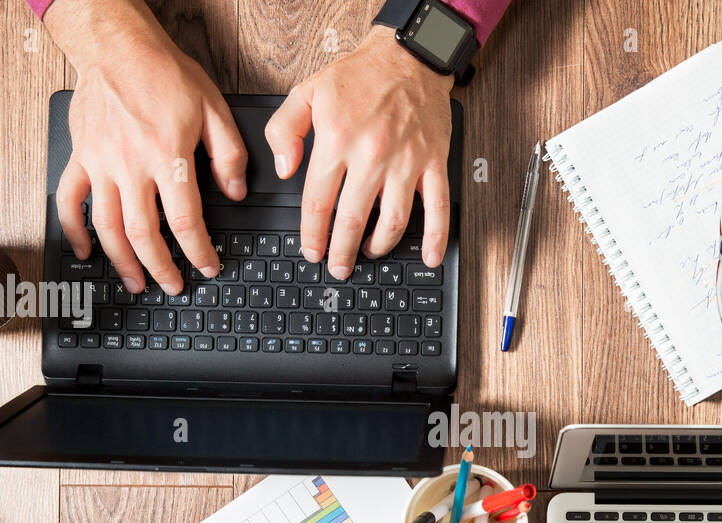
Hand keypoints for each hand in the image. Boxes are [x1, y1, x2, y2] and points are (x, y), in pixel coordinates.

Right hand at [45, 0, 247, 294]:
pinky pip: (69, 200)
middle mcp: (130, 164)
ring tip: (135, 282)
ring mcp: (100, 163)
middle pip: (144, 233)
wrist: (116, 44)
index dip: (198, 251)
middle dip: (161, 267)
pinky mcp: (80, 156)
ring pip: (107, 226)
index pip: (185, 220)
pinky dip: (73, 231)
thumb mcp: (213, 108)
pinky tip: (85, 252)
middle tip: (173, 285)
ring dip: (121, 261)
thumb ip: (229, 154)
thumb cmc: (164, 73)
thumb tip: (236, 192)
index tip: (208, 266)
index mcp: (167, 155)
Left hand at [265, 26, 453, 279]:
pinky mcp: (433, 162)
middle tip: (337, 267)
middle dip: (341, 252)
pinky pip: (438, 208)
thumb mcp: (307, 92)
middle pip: (352, 220)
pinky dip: (435, 238)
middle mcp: (372, 154)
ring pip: (392, 221)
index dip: (312, 234)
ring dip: (378, 247)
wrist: (409, 56)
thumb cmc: (360, 76)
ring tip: (368, 254)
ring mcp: (406, 161)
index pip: (318, 201)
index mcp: (338, 139)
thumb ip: (284, 130)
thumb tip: (283, 170)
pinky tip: (428, 258)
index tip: (311, 250)